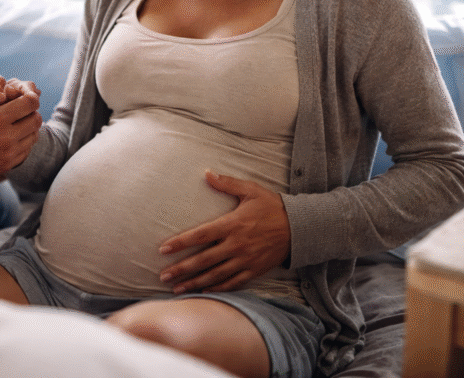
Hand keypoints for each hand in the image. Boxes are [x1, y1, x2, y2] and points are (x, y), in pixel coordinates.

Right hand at [0, 86, 41, 185]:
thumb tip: (14, 88)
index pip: (31, 102)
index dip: (29, 96)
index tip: (24, 95)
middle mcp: (6, 138)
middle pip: (36, 120)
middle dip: (31, 112)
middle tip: (23, 110)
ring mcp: (8, 155)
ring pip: (33, 137)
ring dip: (28, 129)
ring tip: (17, 124)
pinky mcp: (5, 167)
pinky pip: (25, 152)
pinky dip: (22, 143)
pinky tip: (12, 138)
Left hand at [158, 171, 290, 293]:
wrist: (300, 228)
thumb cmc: (273, 206)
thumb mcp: (251, 190)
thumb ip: (227, 183)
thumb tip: (207, 173)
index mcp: (232, 225)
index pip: (200, 235)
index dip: (180, 243)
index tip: (163, 249)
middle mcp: (236, 245)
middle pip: (203, 260)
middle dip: (181, 269)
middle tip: (163, 275)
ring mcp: (245, 260)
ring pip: (215, 275)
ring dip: (194, 282)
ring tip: (177, 288)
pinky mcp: (254, 270)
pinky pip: (232, 283)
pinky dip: (217, 288)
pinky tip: (203, 291)